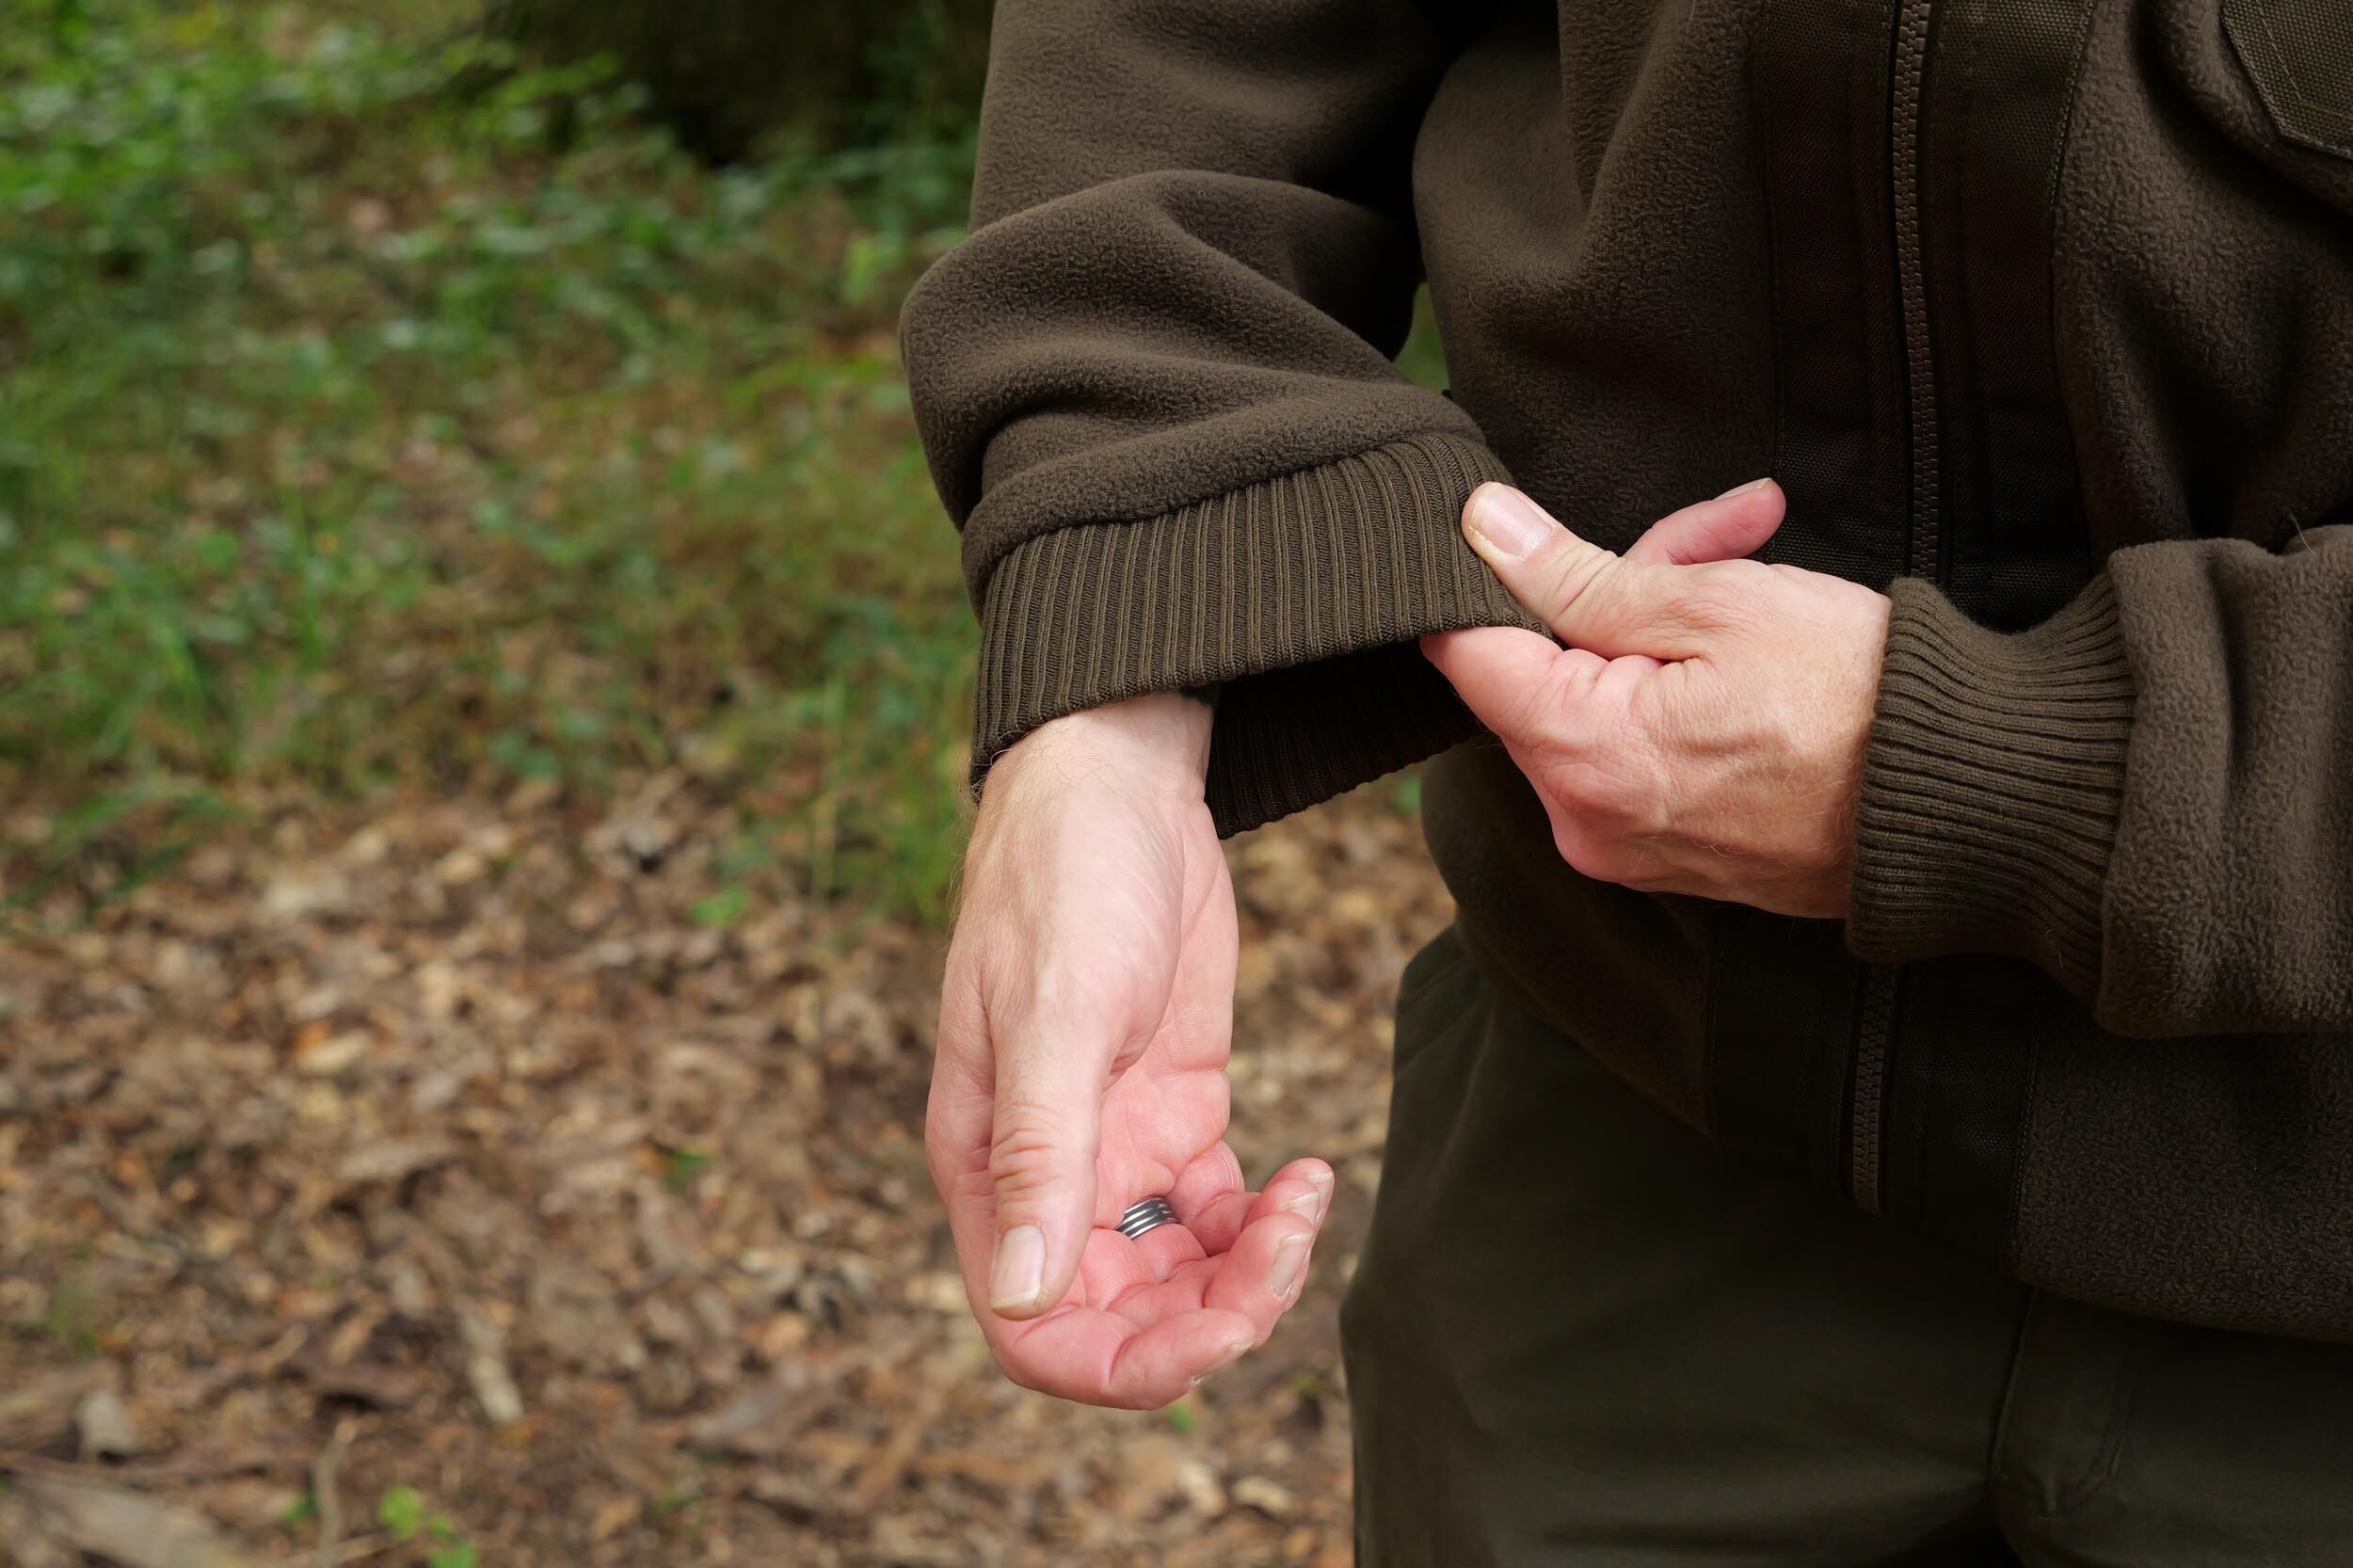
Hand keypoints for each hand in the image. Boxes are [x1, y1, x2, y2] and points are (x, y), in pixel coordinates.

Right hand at [928, 694, 1332, 1407]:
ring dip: (1252, 1275)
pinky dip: (1271, 1224)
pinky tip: (1312, 1173)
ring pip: (1181, 1282)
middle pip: (1123, 1323)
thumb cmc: (1063, 882)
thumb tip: (1025, 1302)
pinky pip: (1223, 1220)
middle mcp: (1049, 1179)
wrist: (1120, 781)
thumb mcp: (1057, 1014)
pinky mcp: (1178, 1117)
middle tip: (1285, 1245)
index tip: (1220, 1325)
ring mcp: (1117, 1151)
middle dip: (1212, 1317)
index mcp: (989, 1173)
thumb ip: (1039, 1158)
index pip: (1036, 1334)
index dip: (1125, 1366)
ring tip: (1306, 1201)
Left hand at [1423, 480, 1891, 917]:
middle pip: (1546, 674)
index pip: (1469, 655)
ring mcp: (1627, 848)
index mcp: (1581, 760)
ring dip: (1662, 624)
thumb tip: (1479, 529)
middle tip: (1722, 532)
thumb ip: (1577, 575)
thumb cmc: (1859, 696)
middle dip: (1618, 586)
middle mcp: (1585, 823)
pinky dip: (1677, 690)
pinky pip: (1639, 751)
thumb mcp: (1713, 604)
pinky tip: (1755, 639)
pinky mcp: (1669, 855)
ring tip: (1758, 556)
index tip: (1536, 529)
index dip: (1491, 578)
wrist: (1976, 807)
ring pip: (1598, 703)